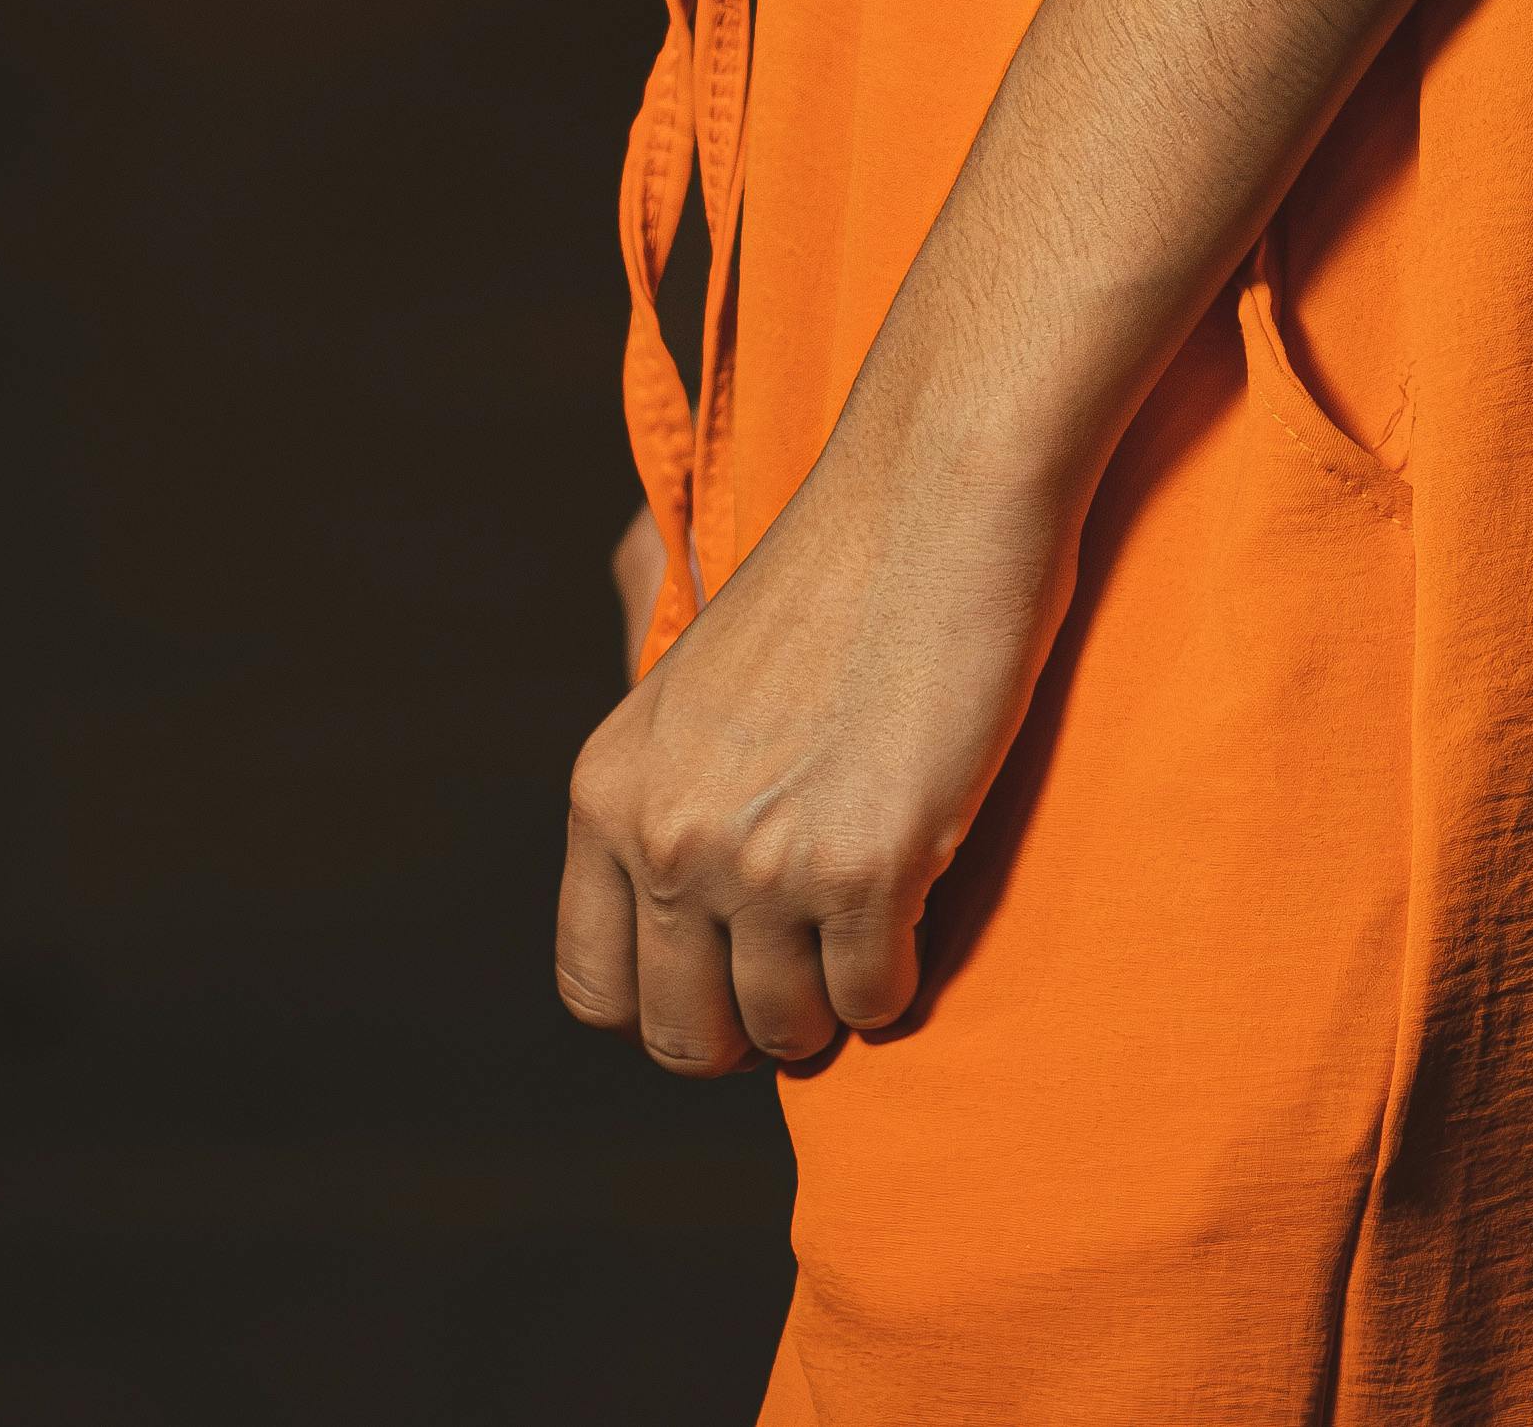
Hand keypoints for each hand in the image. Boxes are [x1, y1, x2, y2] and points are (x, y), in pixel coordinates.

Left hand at [557, 404, 1079, 1073]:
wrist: (938, 492)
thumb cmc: (836, 571)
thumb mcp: (695, 677)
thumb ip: (662, 783)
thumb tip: (664, 888)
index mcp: (607, 790)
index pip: (594, 990)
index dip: (664, 1000)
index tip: (722, 972)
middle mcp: (666, 838)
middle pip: (681, 1039)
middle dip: (745, 1027)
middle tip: (802, 969)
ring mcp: (762, 864)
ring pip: (784, 1033)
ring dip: (829, 1004)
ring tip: (862, 932)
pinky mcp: (867, 872)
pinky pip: (873, 1001)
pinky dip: (896, 979)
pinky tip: (912, 909)